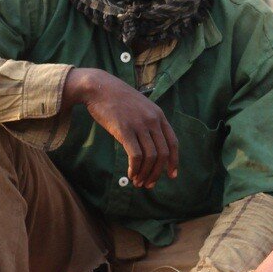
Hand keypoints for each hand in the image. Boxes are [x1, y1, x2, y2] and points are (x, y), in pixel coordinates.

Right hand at [65, 68, 177, 188]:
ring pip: (150, 157)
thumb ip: (148, 124)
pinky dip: (135, 169)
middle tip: (149, 184)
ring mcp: (139, 124)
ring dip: (145, 174)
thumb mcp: (140, 108)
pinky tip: (130, 174)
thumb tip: (150, 147)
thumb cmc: (116, 100)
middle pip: (163, 154)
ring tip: (138, 182)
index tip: (171, 175)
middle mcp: (152, 120)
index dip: (174, 162)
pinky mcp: (124, 129)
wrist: (98, 87)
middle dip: (157, 173)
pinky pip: (136, 155)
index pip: (173, 143)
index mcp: (159, 115)